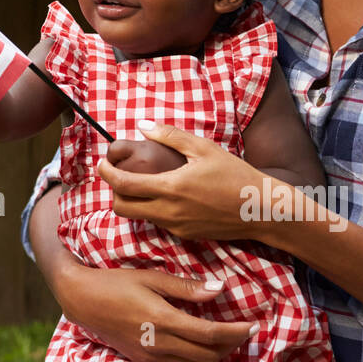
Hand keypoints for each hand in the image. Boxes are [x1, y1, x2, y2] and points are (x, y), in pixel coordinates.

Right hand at [54, 263, 256, 361]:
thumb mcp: (151, 277)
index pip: (209, 334)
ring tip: (228, 340)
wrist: (83, 299)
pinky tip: (201, 349)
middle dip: (231, 345)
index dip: (235, 332)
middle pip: (207, 353)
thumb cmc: (116, 282)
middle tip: (244, 331)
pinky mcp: (143, 360)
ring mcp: (150, 355)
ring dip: (216, 356)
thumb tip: (219, 289)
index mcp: (163, 319)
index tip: (252, 325)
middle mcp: (159, 342)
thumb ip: (186, 287)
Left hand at [100, 122, 269, 241]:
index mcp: (170, 187)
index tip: (102, 163)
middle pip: (122, 208)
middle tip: (119, 174)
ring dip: (133, 201)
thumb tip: (142, 125)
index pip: (123, 185)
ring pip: (139, 217)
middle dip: (114, 191)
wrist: (260, 209)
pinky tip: (167, 194)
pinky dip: (152, 209)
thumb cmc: (234, 174)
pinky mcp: (185, 235)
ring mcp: (176, 227)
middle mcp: (168, 212)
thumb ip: (169, 135)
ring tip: (143, 181)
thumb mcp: (202, 148)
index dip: (106, 173)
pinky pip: (158, 223)